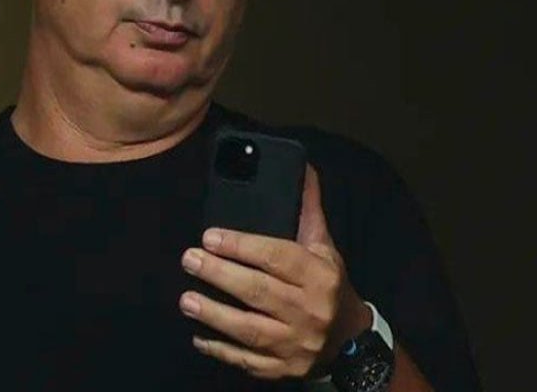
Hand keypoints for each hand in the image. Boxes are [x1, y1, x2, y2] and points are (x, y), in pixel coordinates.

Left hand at [179, 165, 372, 379]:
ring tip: (186, 299)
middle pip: (259, 292)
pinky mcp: (283, 369)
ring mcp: (296, 344)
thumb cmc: (329, 286)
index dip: (242, 246)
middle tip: (189, 260)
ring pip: (250, 329)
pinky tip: (198, 336)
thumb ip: (308, 211)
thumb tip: (301, 168)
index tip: (210, 236)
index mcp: (319, 276)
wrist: (350, 341)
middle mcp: (309, 310)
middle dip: (220, 275)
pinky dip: (220, 349)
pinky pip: (247, 360)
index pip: (278, 257)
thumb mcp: (324, 248)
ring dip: (214, 314)